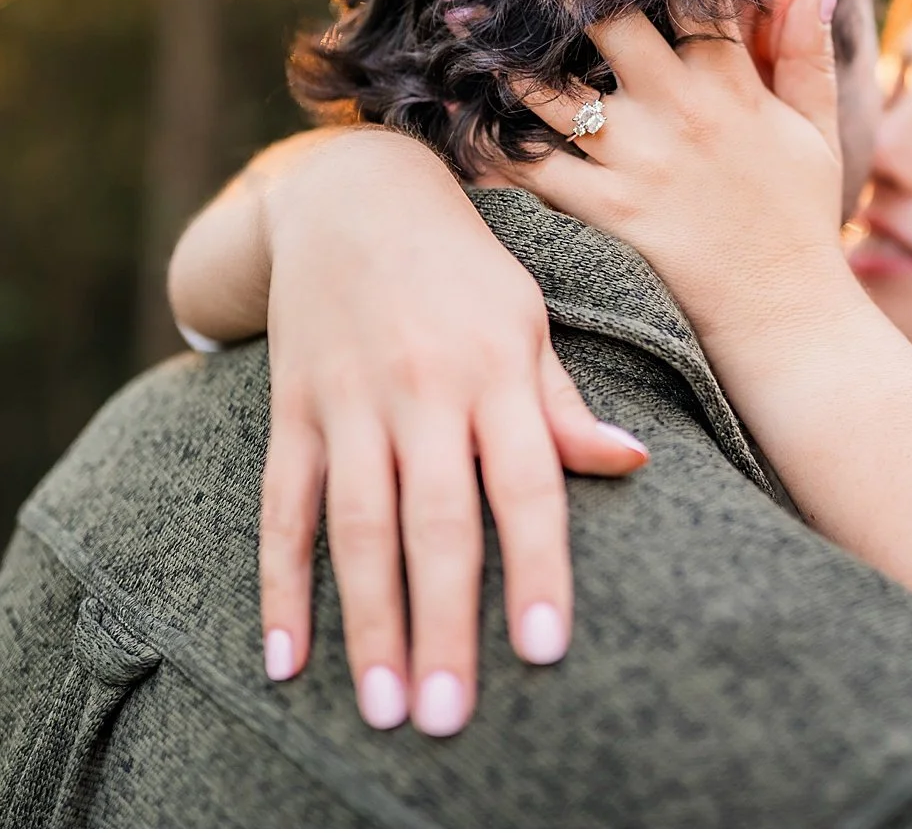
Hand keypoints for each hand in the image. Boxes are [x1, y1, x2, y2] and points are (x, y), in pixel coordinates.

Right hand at [251, 129, 648, 734]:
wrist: (353, 193)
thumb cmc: (464, 271)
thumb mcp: (527, 321)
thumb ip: (564, 405)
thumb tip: (632, 465)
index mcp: (496, 370)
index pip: (524, 485)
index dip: (534, 568)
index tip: (542, 651)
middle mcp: (423, 388)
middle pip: (435, 522)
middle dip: (442, 625)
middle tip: (446, 718)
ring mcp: (350, 401)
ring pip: (356, 526)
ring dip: (366, 623)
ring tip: (380, 708)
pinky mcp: (292, 409)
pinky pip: (280, 508)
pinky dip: (279, 584)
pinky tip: (284, 658)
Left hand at [491, 0, 859, 355]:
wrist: (785, 320)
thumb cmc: (799, 221)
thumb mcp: (817, 131)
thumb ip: (807, 50)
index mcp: (732, 87)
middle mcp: (679, 115)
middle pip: (609, 20)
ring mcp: (638, 165)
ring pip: (557, 92)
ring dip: (504, 51)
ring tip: (459, 10)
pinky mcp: (607, 215)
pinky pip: (536, 174)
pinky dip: (493, 148)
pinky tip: (453, 117)